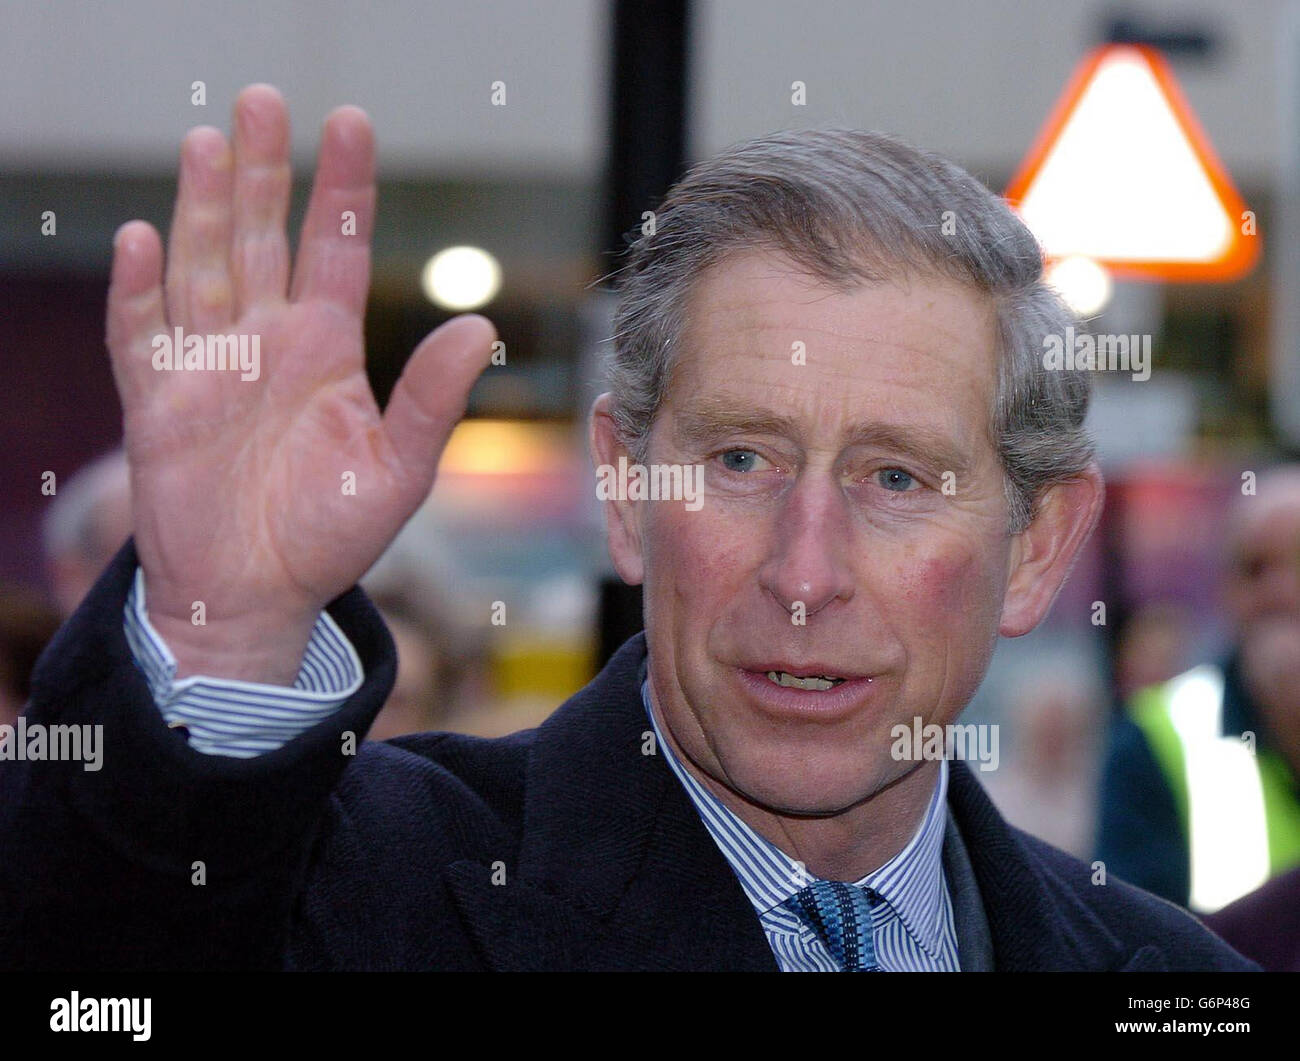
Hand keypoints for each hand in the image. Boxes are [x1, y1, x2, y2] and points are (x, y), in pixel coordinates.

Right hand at [106, 84, 495, 681]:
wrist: (259, 596)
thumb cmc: (331, 536)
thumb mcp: (399, 469)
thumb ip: (431, 399)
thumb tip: (482, 327)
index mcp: (326, 347)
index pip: (334, 246)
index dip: (341, 186)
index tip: (351, 122)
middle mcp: (266, 340)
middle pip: (259, 235)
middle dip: (261, 171)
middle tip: (263, 101)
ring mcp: (208, 366)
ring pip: (200, 264)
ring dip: (199, 205)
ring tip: (208, 141)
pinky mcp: (157, 403)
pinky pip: (140, 334)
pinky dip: (138, 291)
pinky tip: (142, 240)